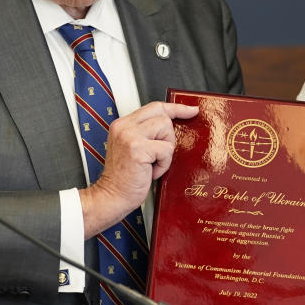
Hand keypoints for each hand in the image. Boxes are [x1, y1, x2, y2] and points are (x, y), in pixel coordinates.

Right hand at [80, 101, 196, 236]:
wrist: (112, 197)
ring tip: (152, 164)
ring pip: (166, 129)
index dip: (175, 108)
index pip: (154, 107)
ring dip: (165, 151)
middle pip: (163, 116)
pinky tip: (150, 172)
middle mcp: (124, 127)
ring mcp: (130, 136)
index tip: (191, 110)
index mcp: (122, 124)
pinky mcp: (138, 149)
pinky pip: (166, 149)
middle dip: (168, 137)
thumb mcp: (132, 148)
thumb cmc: (125, 178)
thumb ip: (145, 133)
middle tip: (159, 154)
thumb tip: (171, 125)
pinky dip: (163, 164)